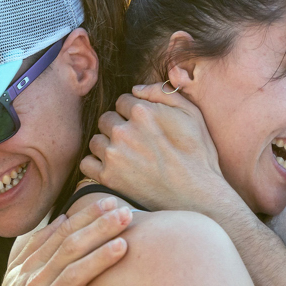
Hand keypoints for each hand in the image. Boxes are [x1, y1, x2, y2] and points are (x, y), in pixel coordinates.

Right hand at [0, 198, 131, 285]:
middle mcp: (33, 282)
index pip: (60, 233)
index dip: (85, 216)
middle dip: (98, 229)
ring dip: (98, 261)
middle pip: (69, 249)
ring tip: (124, 246)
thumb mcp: (17, 276)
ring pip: (71, 279)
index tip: (110, 201)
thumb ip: (36, 246)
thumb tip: (60, 217)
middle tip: (125, 213)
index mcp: (29, 266)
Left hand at [80, 83, 229, 212]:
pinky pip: (87, 163)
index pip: (122, 101)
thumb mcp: (192, 114)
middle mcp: (124, 131)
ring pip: (96, 140)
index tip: (142, 126)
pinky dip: (96, 165)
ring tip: (126, 156)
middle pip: (106, 119)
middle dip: (118, 127)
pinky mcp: (108, 177)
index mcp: (143, 112)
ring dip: (107, 145)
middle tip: (135, 142)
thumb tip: (136, 88)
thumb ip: (162, 93)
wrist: (197, 196)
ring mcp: (113, 154)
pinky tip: (113, 168)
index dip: (132, 112)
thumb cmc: (198, 154)